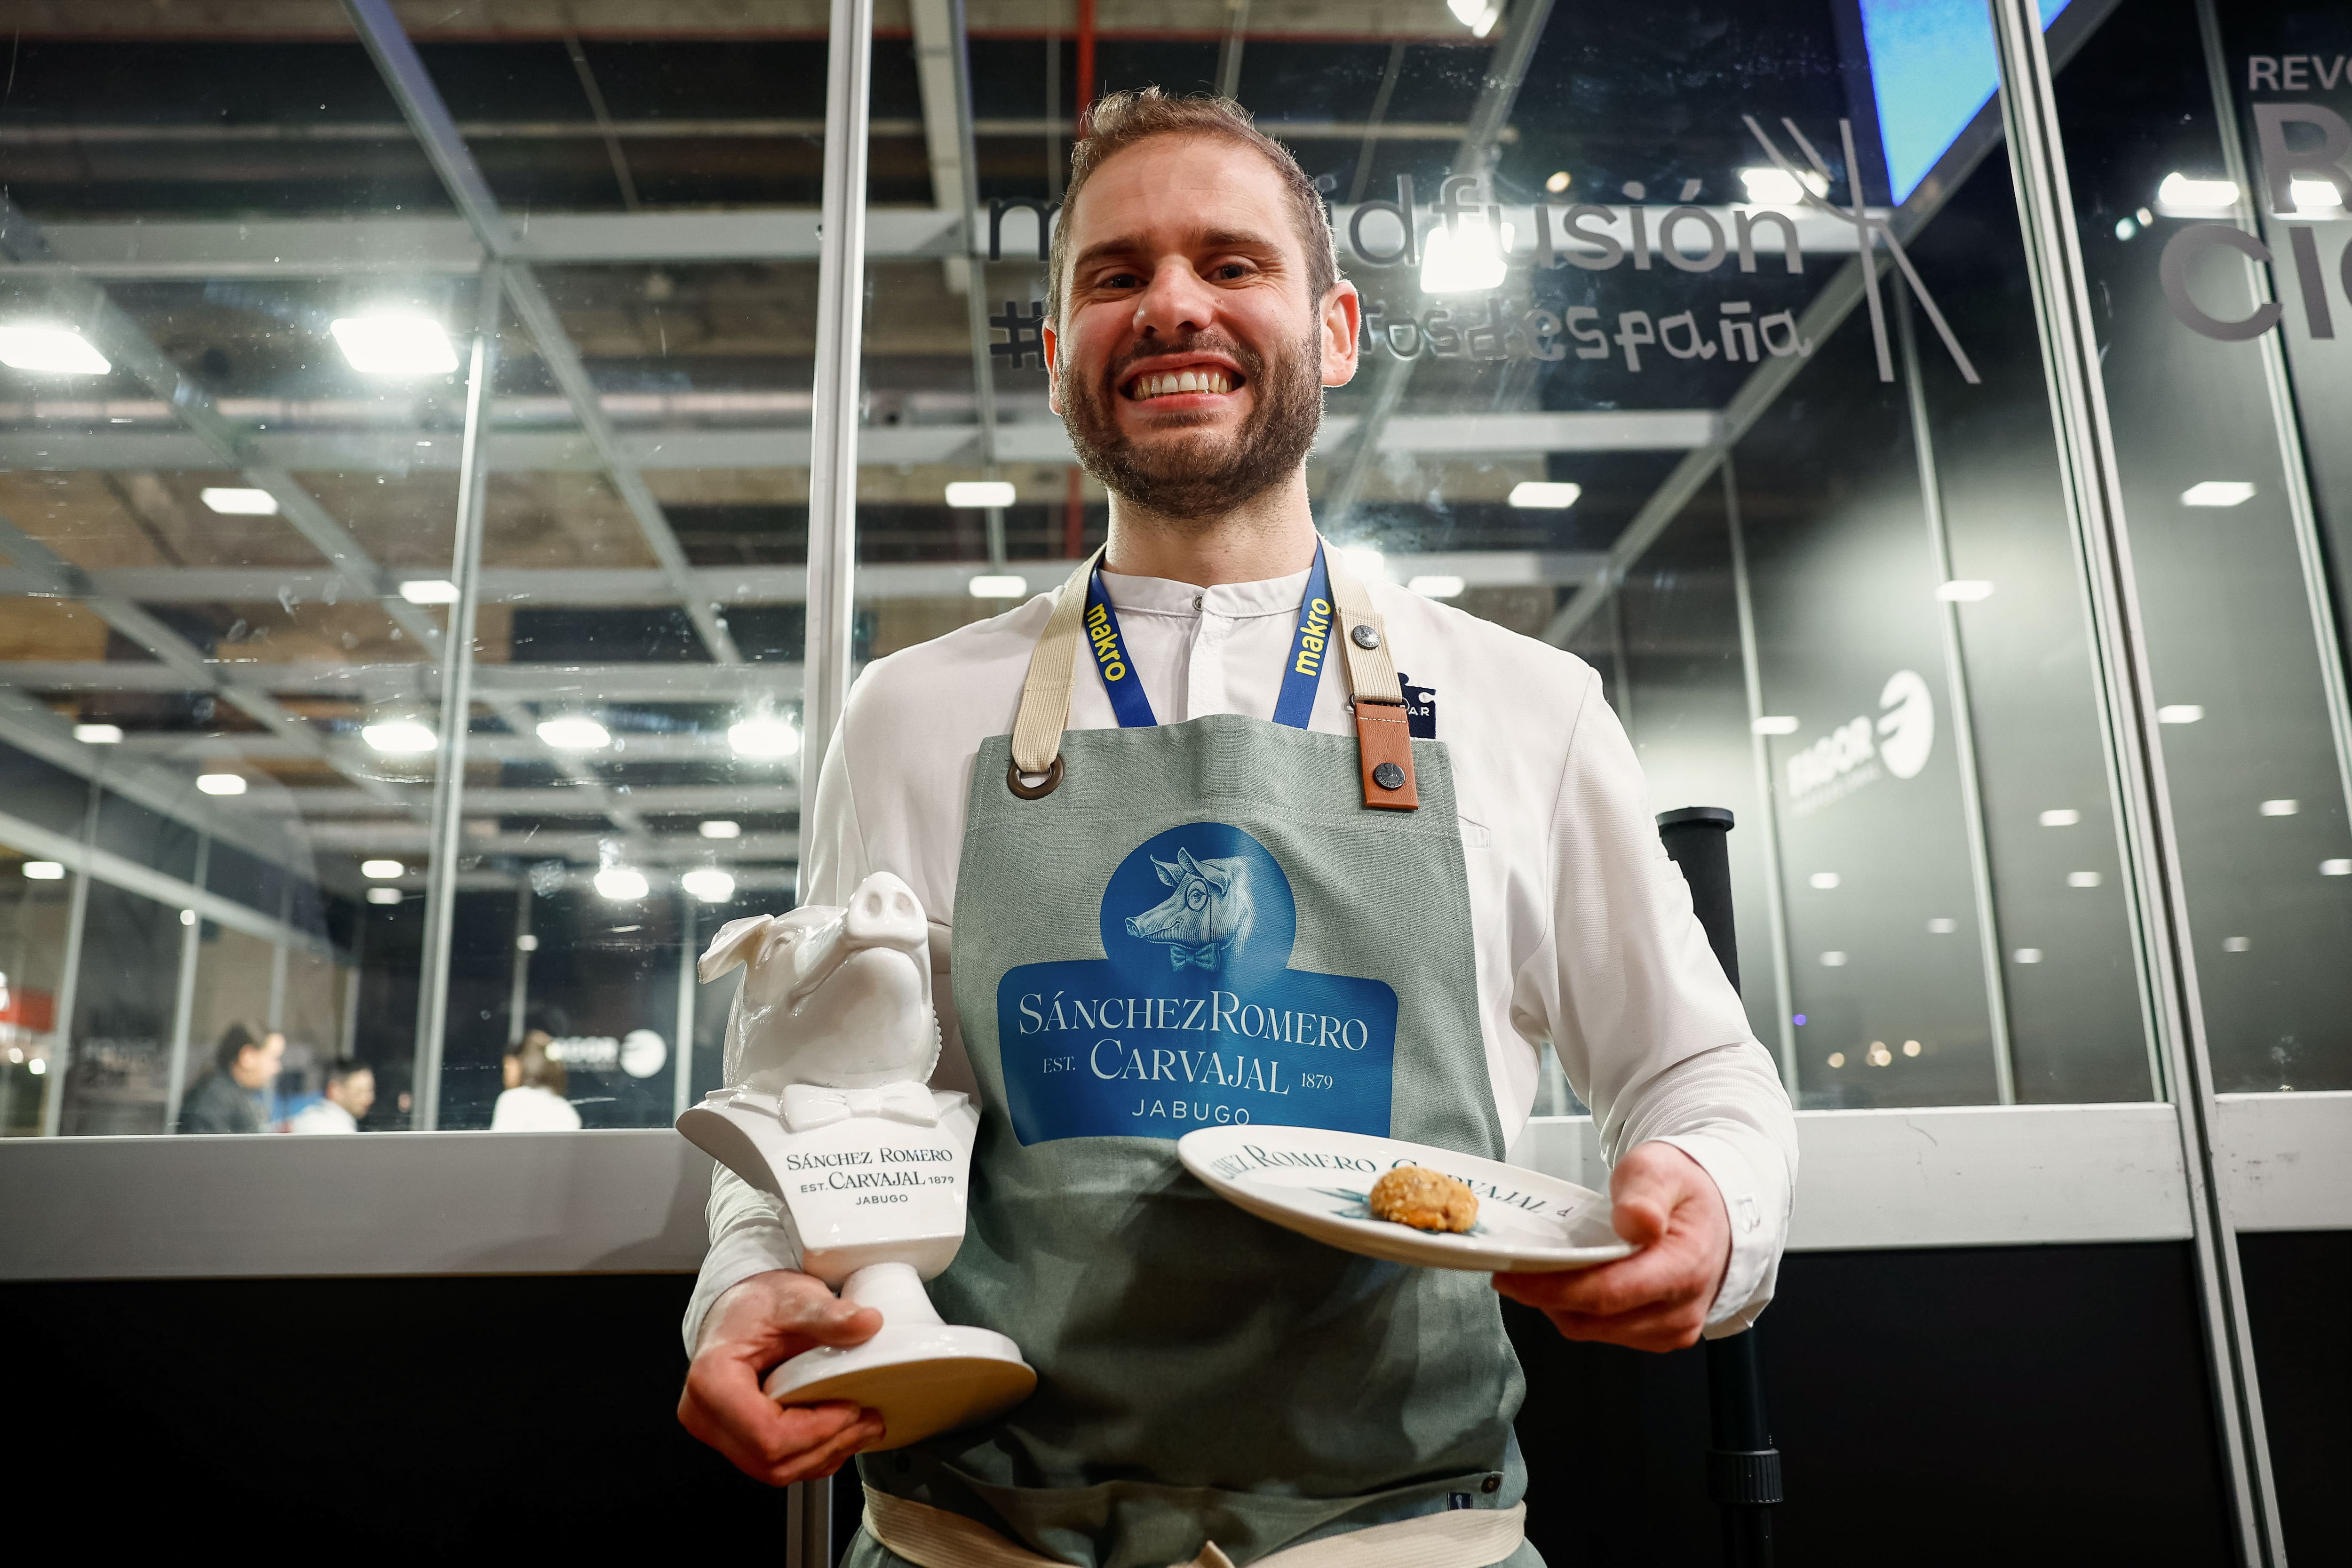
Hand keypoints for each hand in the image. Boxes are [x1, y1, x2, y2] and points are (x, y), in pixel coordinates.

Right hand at [678, 1269, 887, 1483]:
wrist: (738, 1308)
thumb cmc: (755, 1304)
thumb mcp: (794, 1299)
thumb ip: (828, 1315)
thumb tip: (867, 1324)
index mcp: (713, 1381)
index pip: (768, 1434)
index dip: (817, 1431)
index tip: (851, 1408)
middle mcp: (706, 1415)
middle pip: (772, 1461)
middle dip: (828, 1445)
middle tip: (870, 1421)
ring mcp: (717, 1432)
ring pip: (775, 1471)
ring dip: (825, 1455)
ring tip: (863, 1426)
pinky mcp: (735, 1440)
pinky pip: (775, 1464)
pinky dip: (812, 1455)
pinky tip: (839, 1433)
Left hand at [1492, 1141, 1730, 1351]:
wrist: (1718, 1214)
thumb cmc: (1685, 1189)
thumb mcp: (1662, 1169)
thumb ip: (1646, 1192)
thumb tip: (1636, 1221)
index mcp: (1685, 1267)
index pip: (1607, 1292)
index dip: (1551, 1288)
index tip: (1508, 1273)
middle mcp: (1682, 1309)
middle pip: (1594, 1318)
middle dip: (1544, 1296)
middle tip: (1509, 1266)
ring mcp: (1673, 1328)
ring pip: (1594, 1330)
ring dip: (1558, 1305)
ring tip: (1536, 1271)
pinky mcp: (1661, 1335)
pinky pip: (1606, 1332)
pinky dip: (1578, 1311)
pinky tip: (1567, 1283)